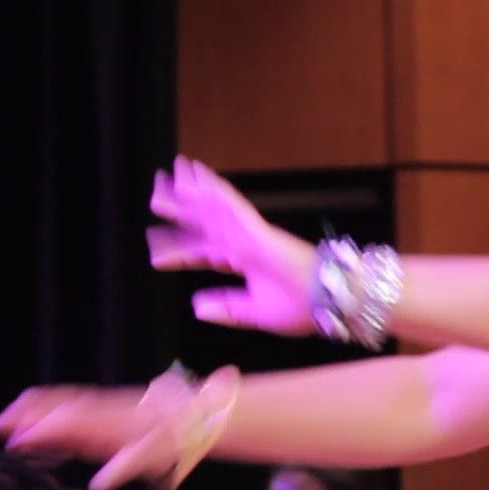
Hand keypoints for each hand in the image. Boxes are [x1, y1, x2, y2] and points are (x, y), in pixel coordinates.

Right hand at [0, 383, 167, 489]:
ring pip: (58, 402)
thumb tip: (98, 484)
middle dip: (25, 415)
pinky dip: (47, 405)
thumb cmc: (168, 444)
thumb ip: (124, 469)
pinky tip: (36, 415)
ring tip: (6, 420)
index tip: (17, 442)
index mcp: (107, 425)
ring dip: (31, 409)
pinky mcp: (102, 405)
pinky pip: (68, 402)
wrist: (188, 418)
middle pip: (55, 407)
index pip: (66, 426)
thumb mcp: (151, 458)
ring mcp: (99, 406)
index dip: (40, 433)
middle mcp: (98, 411)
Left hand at [147, 155, 316, 333]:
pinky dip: (215, 192)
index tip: (155, 255)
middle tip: (155, 196)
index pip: (204, 252)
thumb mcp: (255, 313)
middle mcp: (244, 243)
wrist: (333, 303)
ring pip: (214, 209)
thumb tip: (197, 307)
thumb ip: (227, 309)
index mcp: (243, 262)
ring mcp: (251, 235)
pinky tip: (198, 178)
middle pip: (204, 222)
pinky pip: (233, 208)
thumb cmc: (303, 307)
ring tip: (168, 176)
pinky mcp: (260, 232)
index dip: (179, 252)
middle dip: (179, 209)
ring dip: (191, 192)